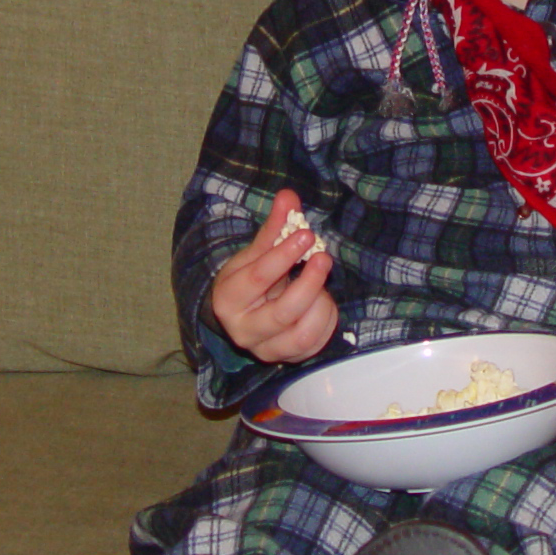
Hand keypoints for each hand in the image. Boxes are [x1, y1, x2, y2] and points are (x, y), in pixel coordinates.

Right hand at [207, 189, 338, 363]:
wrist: (243, 315)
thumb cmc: (250, 279)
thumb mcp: (255, 253)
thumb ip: (274, 228)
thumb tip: (289, 195)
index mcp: (228, 300)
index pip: (258, 277)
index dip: (284, 254)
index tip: (306, 234)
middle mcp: (244, 331)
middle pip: (283, 312)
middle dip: (309, 283)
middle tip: (323, 257)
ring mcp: (267, 350)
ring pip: (302, 333)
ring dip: (320, 303)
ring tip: (320, 284)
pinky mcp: (289, 359)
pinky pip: (316, 343)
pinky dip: (326, 319)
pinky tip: (322, 302)